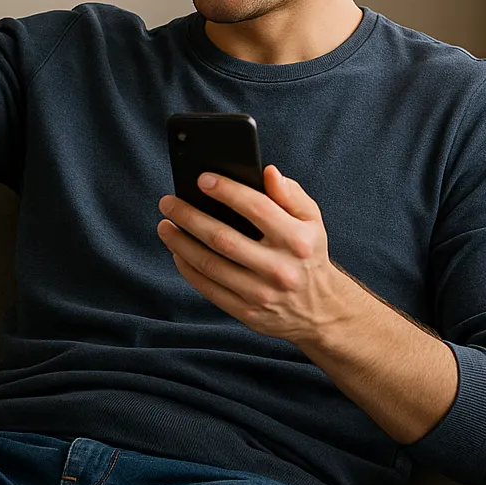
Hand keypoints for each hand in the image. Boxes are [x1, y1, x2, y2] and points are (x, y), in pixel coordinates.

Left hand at [156, 165, 363, 343]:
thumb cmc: (308, 255)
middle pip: (223, 238)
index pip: (257, 208)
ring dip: (180, 243)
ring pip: (210, 265)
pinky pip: (208, 288)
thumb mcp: (312, 222)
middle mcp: (279, 268)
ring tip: (165, 225)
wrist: (320, 310)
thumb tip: (268, 172)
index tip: (202, 179)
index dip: (227, 191)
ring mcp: (261, 293)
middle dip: (189, 217)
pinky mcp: (246, 312)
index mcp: (296, 240)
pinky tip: (177, 252)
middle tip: (168, 202)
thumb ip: (291, 194)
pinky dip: (188, 268)